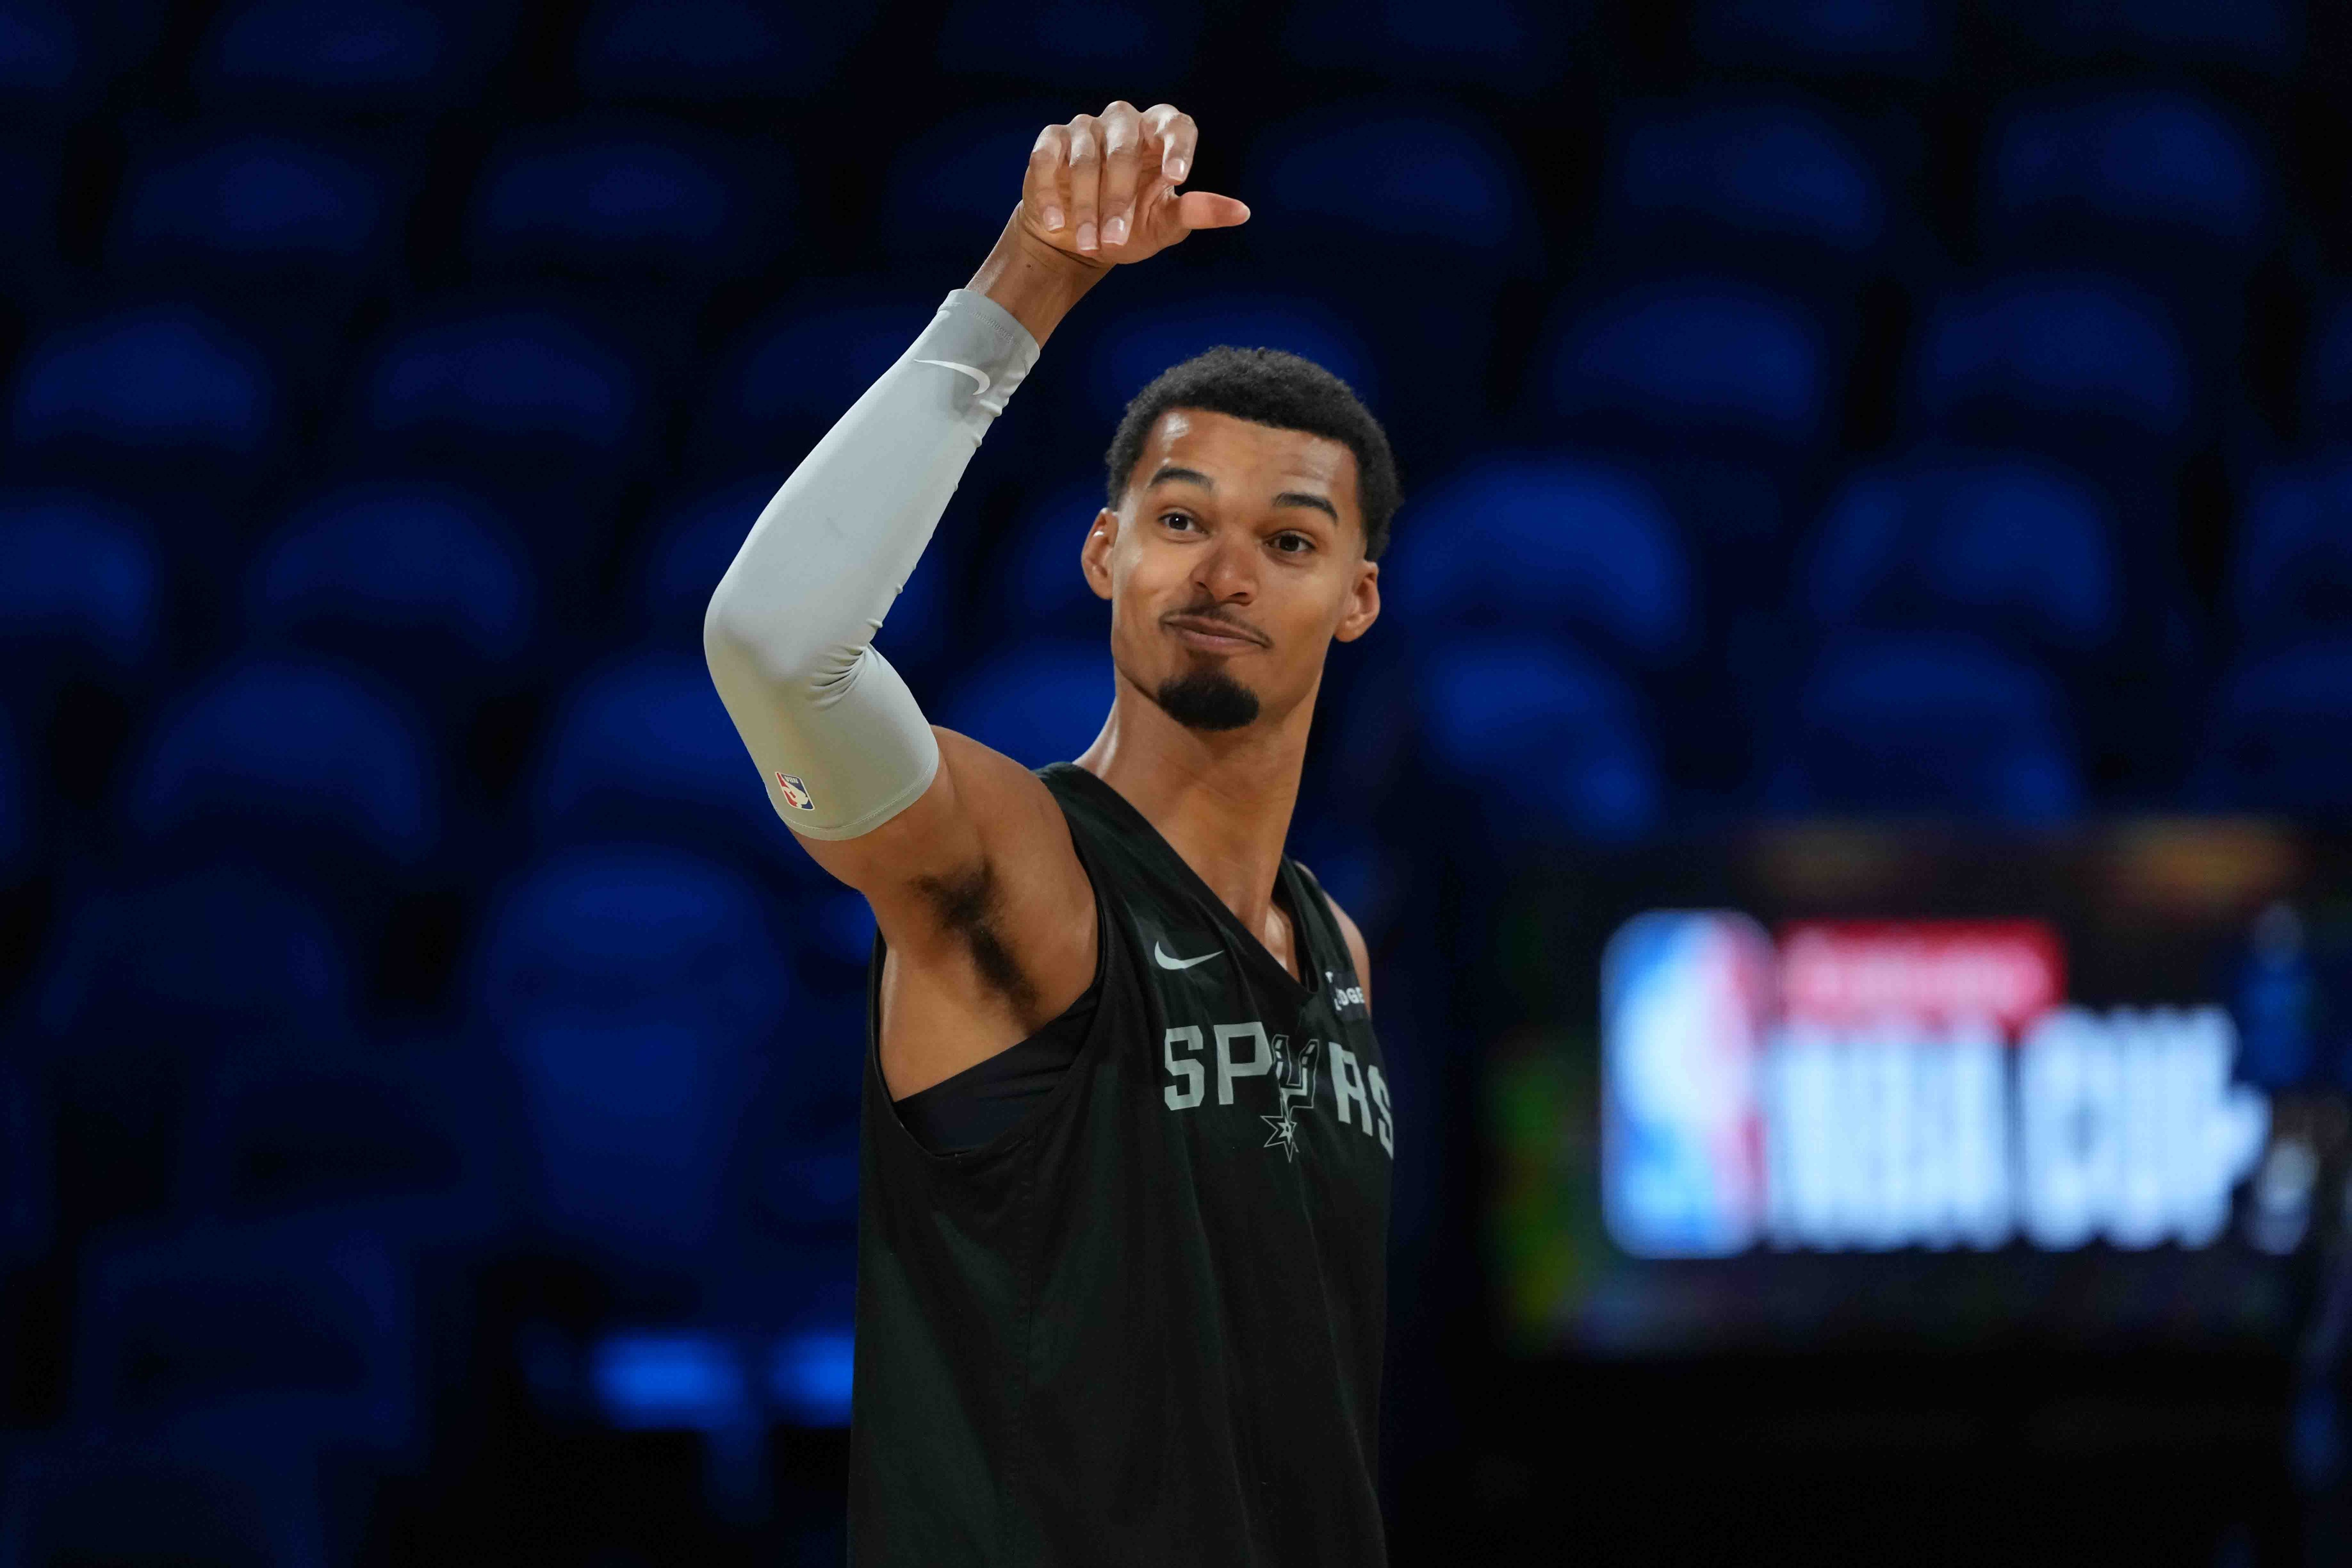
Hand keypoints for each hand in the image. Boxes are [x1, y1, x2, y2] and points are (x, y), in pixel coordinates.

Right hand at [1021, 101, 1249, 266]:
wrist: (1076, 241)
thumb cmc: (1128, 228)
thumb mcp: (1165, 224)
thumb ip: (1197, 213)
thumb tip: (1242, 212)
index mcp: (1159, 136)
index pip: (1176, 124)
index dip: (1178, 146)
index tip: (1177, 178)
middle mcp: (1124, 123)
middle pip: (1125, 148)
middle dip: (1119, 198)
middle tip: (1115, 239)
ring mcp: (1086, 129)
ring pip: (1086, 157)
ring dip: (1087, 206)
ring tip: (1089, 244)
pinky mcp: (1051, 142)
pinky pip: (1048, 158)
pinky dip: (1051, 192)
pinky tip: (1056, 222)